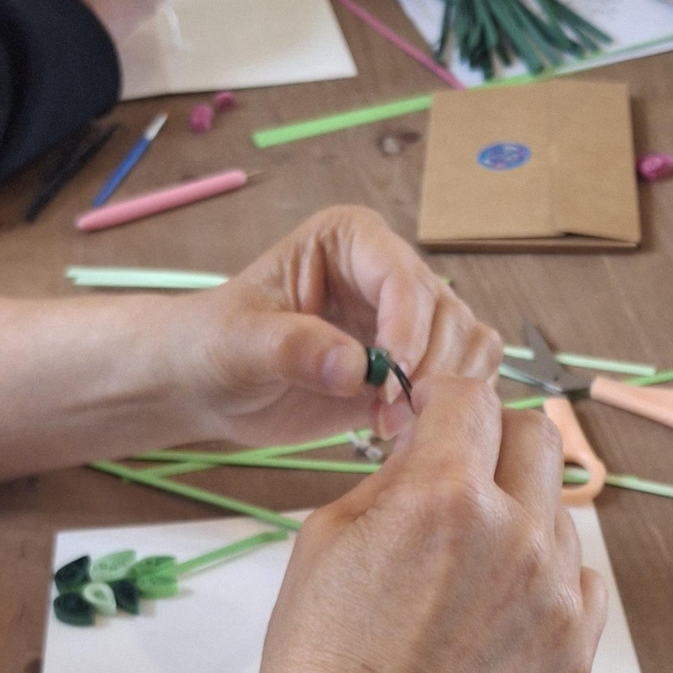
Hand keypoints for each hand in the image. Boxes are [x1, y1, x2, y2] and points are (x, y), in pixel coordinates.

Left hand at [174, 205, 503, 443]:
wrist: (205, 385)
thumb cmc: (212, 344)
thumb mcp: (240, 342)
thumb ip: (294, 348)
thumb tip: (357, 367)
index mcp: (350, 240)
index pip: (400, 274)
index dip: (406, 326)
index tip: (390, 376)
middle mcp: (388, 273)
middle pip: (447, 312)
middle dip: (426, 367)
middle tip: (386, 415)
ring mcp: (407, 320)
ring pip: (467, 345)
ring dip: (442, 390)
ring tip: (388, 425)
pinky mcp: (413, 366)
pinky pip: (463, 379)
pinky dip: (447, 407)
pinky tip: (401, 432)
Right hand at [246, 379, 605, 672]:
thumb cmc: (320, 660)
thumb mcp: (328, 535)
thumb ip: (393, 474)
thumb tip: (430, 441)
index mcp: (445, 496)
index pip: (473, 398)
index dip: (444, 404)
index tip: (434, 421)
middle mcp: (515, 536)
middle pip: (537, 435)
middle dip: (494, 442)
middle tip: (460, 476)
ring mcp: (556, 596)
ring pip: (559, 510)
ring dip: (519, 514)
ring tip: (466, 566)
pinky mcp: (576, 648)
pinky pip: (581, 578)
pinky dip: (547, 577)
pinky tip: (498, 607)